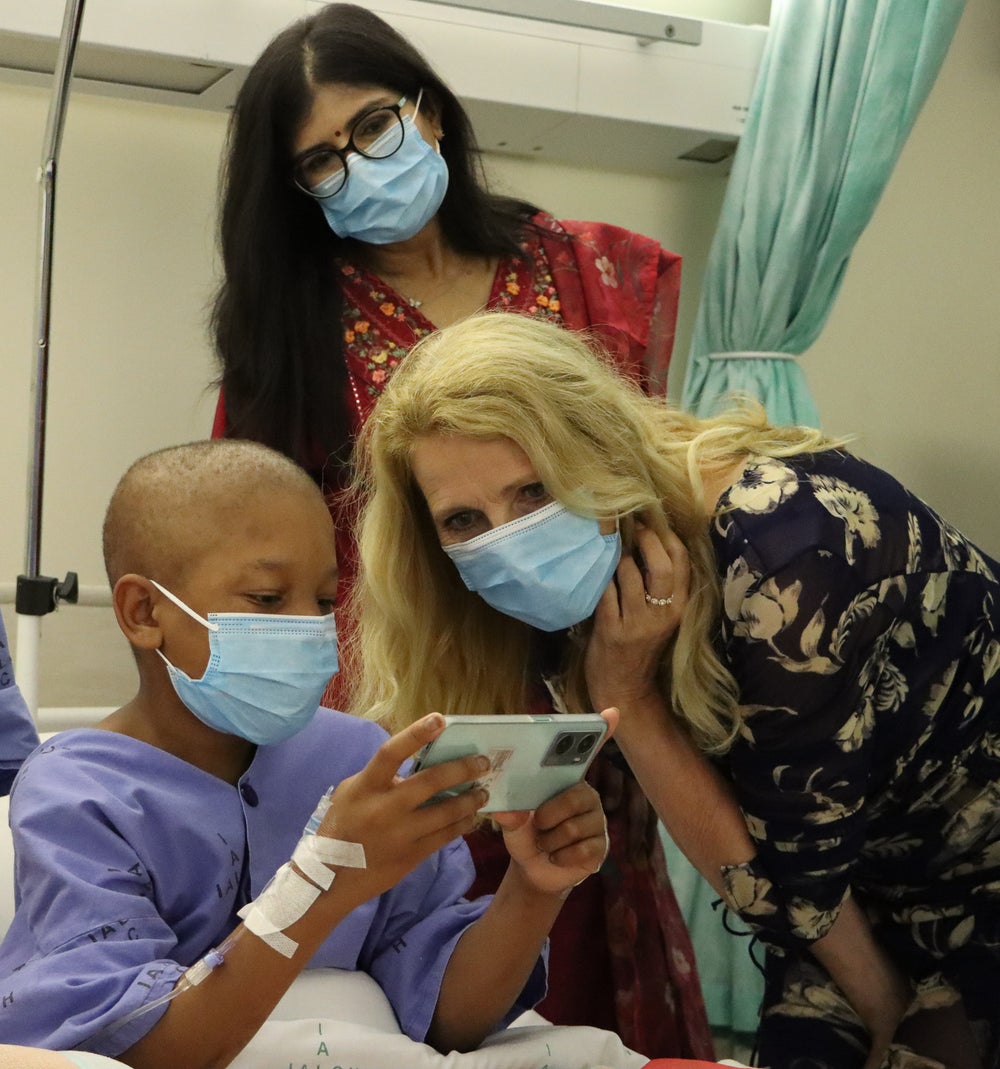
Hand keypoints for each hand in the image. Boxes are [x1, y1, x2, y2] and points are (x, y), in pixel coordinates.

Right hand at [317, 714, 489, 903]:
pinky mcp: (411, 856)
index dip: (415, 734)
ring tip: (484, 791)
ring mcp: (400, 834)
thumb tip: (416, 763)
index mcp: (366, 787)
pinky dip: (462, 825)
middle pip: (430, 782)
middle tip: (483, 761)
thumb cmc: (340, 827)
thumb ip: (381, 778)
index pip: (391, 753)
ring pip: (445, 813)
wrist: (329, 879)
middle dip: (462, 769)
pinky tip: (471, 817)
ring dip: (469, 800)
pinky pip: (444, 837)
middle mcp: (384, 809)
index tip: (440, 719)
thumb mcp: (351, 793)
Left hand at [494, 710, 616, 896]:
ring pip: (573, 829)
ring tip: (545, 843)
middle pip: (572, 798)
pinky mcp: (602, 846)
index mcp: (565, 780)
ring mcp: (597, 820)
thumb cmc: (526, 834)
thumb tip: (509, 811)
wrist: (535, 869)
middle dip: (547, 817)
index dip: (601, 732)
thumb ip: (509, 815)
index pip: (586, 753)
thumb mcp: (511, 823)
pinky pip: (582, 850)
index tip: (612, 712)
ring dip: (550, 842)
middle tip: (537, 825)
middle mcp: (586, 795)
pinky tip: (557, 856)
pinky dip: (561, 857)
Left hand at [585, 521, 689, 713]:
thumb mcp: (661, 617)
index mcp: (678, 608)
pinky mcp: (612, 630)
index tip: (653, 518)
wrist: (625, 688)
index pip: (682, 562)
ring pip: (629, 574)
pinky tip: (594, 568)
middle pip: (660, 565)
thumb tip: (647, 540)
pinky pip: (605, 592)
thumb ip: (660, 586)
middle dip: (645, 539)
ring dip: (617, 556)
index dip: (668, 535)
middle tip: (631, 526)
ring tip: (609, 546)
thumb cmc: (641, 647)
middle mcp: (662, 614)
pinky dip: (599, 576)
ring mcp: (637, 623)